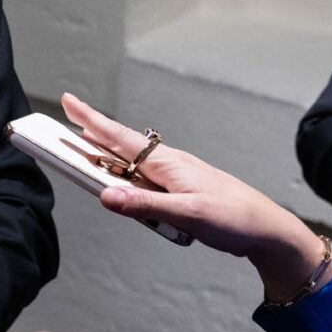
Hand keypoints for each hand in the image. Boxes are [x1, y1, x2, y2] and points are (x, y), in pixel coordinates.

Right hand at [61, 94, 322, 300]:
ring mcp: (175, 178)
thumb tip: (105, 196)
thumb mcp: (188, 215)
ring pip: (131, 165)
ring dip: (107, 158)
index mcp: (167, 164)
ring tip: (84, 149)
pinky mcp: (180, 193)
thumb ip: (145, 206)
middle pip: (120, 147)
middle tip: (64, 125)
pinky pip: (144, 182)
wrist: (267, 230)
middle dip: (91, 135)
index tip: (68, 101)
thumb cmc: (234, 218)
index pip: (120, 138)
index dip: (92, 120)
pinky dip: (126, 179)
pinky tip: (122, 185)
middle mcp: (168, 166)